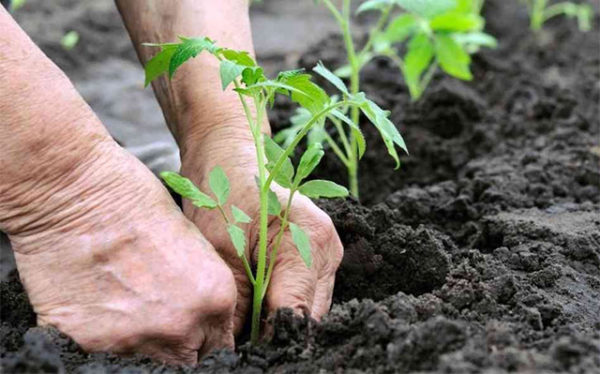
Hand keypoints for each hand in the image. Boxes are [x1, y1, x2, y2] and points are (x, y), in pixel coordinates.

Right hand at [3, 140, 236, 363]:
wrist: (73, 190)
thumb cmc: (134, 198)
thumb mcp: (191, 240)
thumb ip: (202, 287)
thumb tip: (199, 314)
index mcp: (214, 297)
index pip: (219, 344)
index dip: (205, 336)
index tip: (193, 329)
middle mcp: (180, 325)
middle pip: (186, 359)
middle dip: (177, 342)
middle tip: (157, 314)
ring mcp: (133, 339)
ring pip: (145, 359)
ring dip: (139, 338)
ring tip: (122, 300)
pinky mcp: (87, 342)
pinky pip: (101, 352)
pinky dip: (100, 334)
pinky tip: (95, 300)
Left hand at [180, 127, 343, 334]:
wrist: (229, 155)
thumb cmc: (222, 191)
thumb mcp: (221, 251)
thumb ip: (237, 304)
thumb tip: (237, 348)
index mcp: (310, 242)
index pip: (296, 314)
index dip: (269, 340)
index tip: (244, 353)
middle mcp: (328, 250)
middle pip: (308, 317)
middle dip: (275, 333)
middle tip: (239, 342)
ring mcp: (327, 253)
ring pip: (309, 309)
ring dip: (279, 321)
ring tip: (245, 325)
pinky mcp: (318, 256)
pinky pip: (304, 294)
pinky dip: (281, 305)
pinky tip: (257, 306)